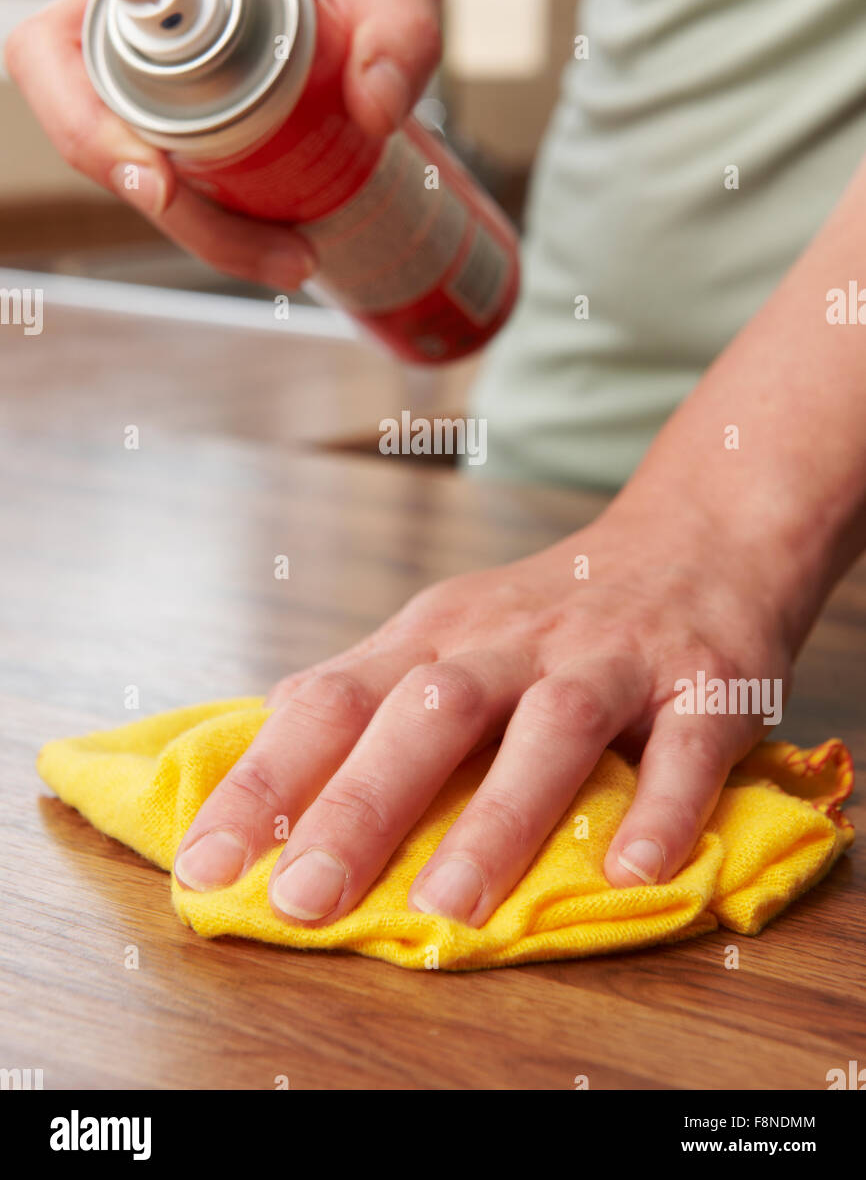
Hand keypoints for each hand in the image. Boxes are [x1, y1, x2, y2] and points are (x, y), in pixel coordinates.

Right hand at [3, 0, 441, 287]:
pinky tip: (275, 255)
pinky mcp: (151, 128)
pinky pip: (149, 184)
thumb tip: (373, 111)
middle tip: (170, 193)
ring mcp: (132, 64)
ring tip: (283, 257)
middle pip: (66, 52)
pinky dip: (205, 231)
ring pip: (99, 139)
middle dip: (102, 136)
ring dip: (174, 213)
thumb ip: (405, 35)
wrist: (349, 8)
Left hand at [173, 498, 791, 924]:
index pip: (332, 700)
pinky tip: (634, 872)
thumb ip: (365, 687)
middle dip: (361, 805)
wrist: (692, 537)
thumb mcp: (445, 630)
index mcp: (435, 635)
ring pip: (549, 729)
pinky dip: (661, 805)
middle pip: (428, 712)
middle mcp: (512, 641)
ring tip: (448, 906)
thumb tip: (263, 748)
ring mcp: (609, 657)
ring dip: (498, 816)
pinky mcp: (702, 682)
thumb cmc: (546, 612)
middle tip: (305, 898)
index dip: (267, 781)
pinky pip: (684, 745)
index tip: (207, 865)